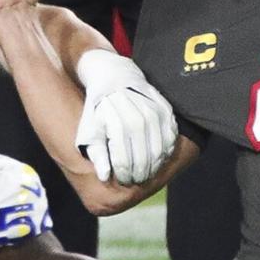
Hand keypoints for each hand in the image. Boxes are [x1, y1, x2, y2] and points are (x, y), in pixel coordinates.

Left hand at [73, 49, 177, 184]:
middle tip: (137, 181)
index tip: (124, 182)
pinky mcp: (165, 110)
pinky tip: (159, 158)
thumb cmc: (98, 109)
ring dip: (155, 166)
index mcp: (117, 124)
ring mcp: (154, 113)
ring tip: (148, 173)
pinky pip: (170, 138)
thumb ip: (97, 154)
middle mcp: (138, 118)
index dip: (125, 175)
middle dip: (141, 174)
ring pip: (160, 150)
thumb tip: (104, 177)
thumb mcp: (89, 130)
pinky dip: (166, 151)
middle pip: (145, 158)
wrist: (113, 77)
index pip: (124, 160)